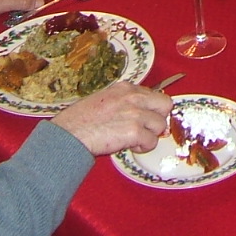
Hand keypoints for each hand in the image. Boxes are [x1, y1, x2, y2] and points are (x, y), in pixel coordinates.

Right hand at [51, 80, 171, 155]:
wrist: (69, 133)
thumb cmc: (80, 120)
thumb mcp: (103, 99)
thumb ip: (122, 101)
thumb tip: (139, 111)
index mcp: (125, 88)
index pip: (154, 94)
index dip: (152, 109)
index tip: (146, 118)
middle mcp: (133, 97)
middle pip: (166, 105)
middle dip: (158, 118)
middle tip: (147, 129)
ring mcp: (135, 113)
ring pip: (160, 126)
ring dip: (150, 136)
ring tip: (134, 140)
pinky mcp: (135, 131)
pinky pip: (152, 141)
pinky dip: (143, 147)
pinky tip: (130, 147)